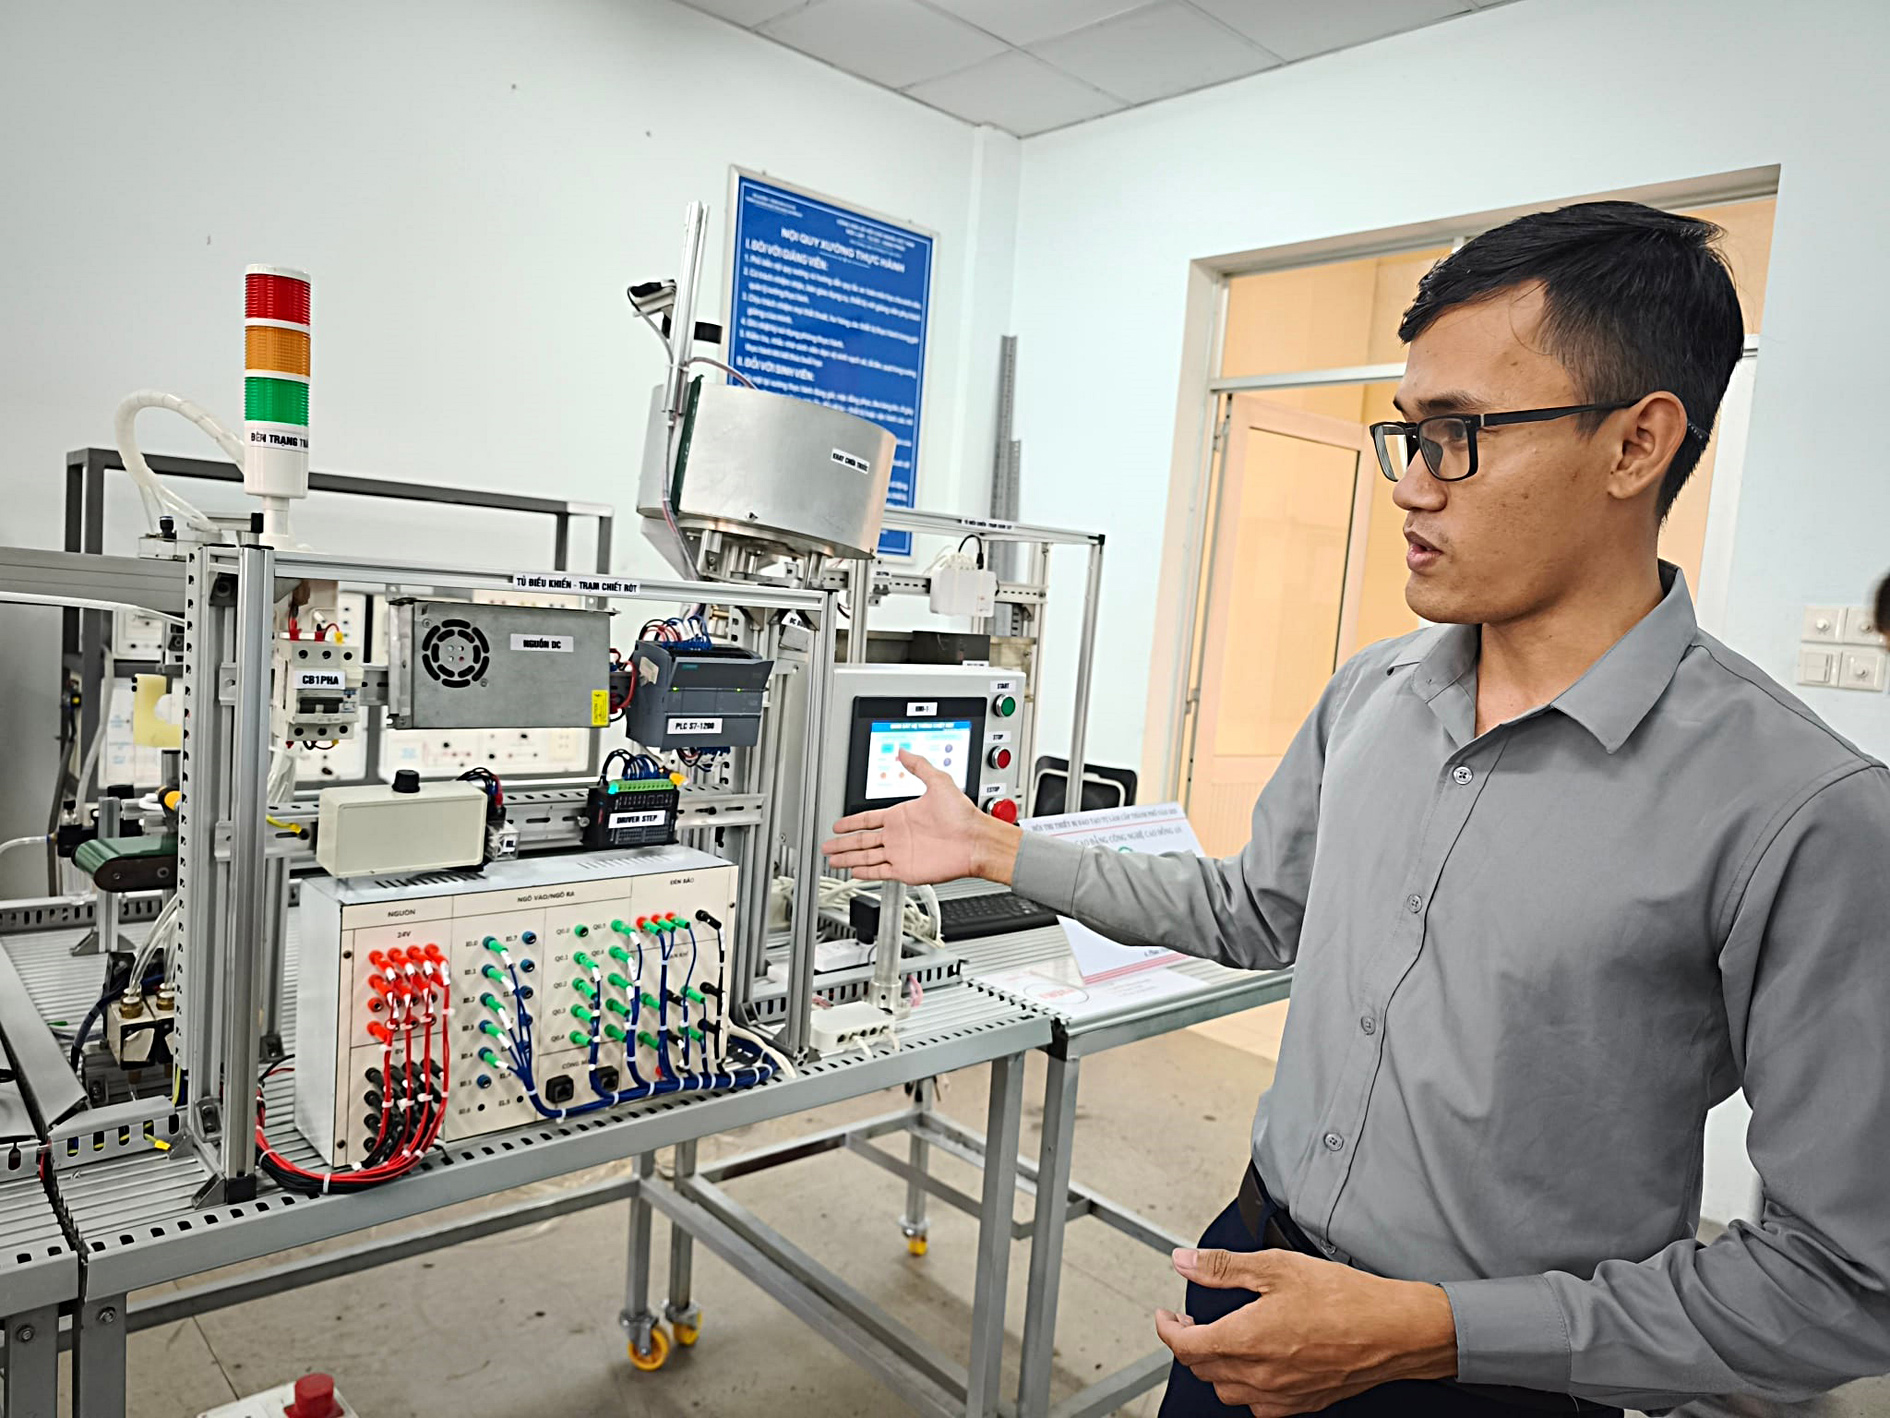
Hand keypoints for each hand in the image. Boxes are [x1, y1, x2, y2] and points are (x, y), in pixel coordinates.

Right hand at [821, 750, 1020, 885]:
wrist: (975, 840)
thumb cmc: (962, 814)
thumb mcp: (939, 781)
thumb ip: (918, 766)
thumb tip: (903, 750)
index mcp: (902, 816)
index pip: (868, 819)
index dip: (851, 822)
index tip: (838, 825)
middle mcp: (899, 836)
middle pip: (862, 840)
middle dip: (843, 843)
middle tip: (826, 846)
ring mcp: (901, 853)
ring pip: (866, 857)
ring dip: (849, 858)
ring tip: (832, 860)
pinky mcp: (906, 870)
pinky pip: (880, 872)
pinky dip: (865, 873)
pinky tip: (853, 871)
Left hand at [1154, 1247, 1455, 1415]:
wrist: (1394, 1331)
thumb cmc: (1344, 1298)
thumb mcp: (1276, 1266)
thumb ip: (1224, 1267)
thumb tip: (1185, 1262)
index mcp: (1246, 1340)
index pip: (1184, 1345)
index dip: (1167, 1327)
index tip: (1167, 1314)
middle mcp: (1259, 1375)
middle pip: (1201, 1368)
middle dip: (1188, 1343)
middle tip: (1192, 1319)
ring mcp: (1280, 1395)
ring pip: (1225, 1390)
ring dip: (1214, 1366)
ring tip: (1221, 1339)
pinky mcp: (1301, 1403)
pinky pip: (1256, 1404)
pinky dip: (1244, 1385)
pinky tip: (1255, 1363)